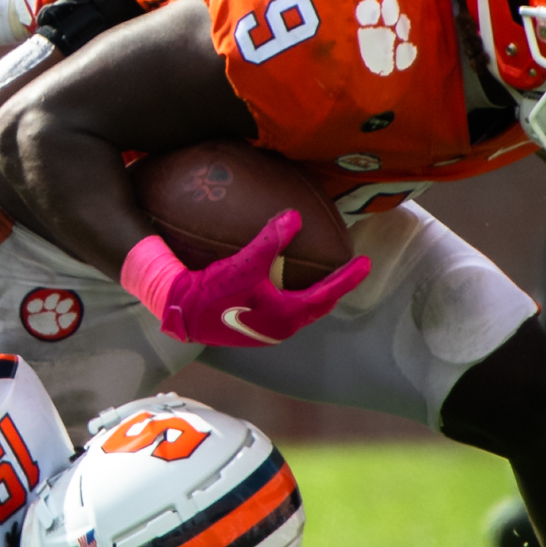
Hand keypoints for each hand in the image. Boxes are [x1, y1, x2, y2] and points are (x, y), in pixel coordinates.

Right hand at [119, 210, 371, 347]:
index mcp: (286, 315)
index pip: (327, 294)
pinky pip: (282, 310)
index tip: (365, 262)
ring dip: (312, 294)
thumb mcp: (245, 263)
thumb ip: (271, 239)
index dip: (348, 278)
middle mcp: (280, 328)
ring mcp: (264, 331)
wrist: (180, 312)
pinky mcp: (249, 327)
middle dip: (333, 288)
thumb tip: (295, 216)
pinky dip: (291, 296)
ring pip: (299, 311)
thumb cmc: (213, 291)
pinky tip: (281, 284)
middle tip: (347, 271)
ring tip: (319, 277)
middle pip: (317, 306)